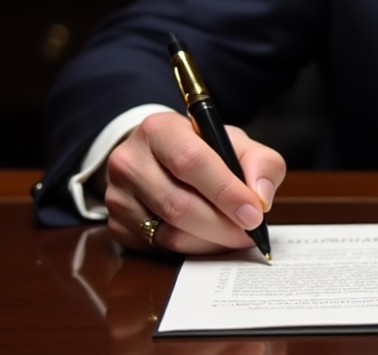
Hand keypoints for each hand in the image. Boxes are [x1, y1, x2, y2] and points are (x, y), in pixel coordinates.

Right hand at [103, 111, 285, 254]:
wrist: (159, 157)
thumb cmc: (202, 149)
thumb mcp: (235, 142)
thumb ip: (260, 162)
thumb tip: (261, 197)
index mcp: (160, 129)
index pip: (191, 162)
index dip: (226, 192)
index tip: (254, 214)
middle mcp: (130, 160)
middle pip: (178, 204)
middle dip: (222, 225)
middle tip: (249, 233)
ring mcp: (117, 195)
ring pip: (168, 233)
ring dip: (209, 241)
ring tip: (234, 236)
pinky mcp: (116, 224)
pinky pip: (158, 248)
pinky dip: (191, 249)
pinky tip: (210, 239)